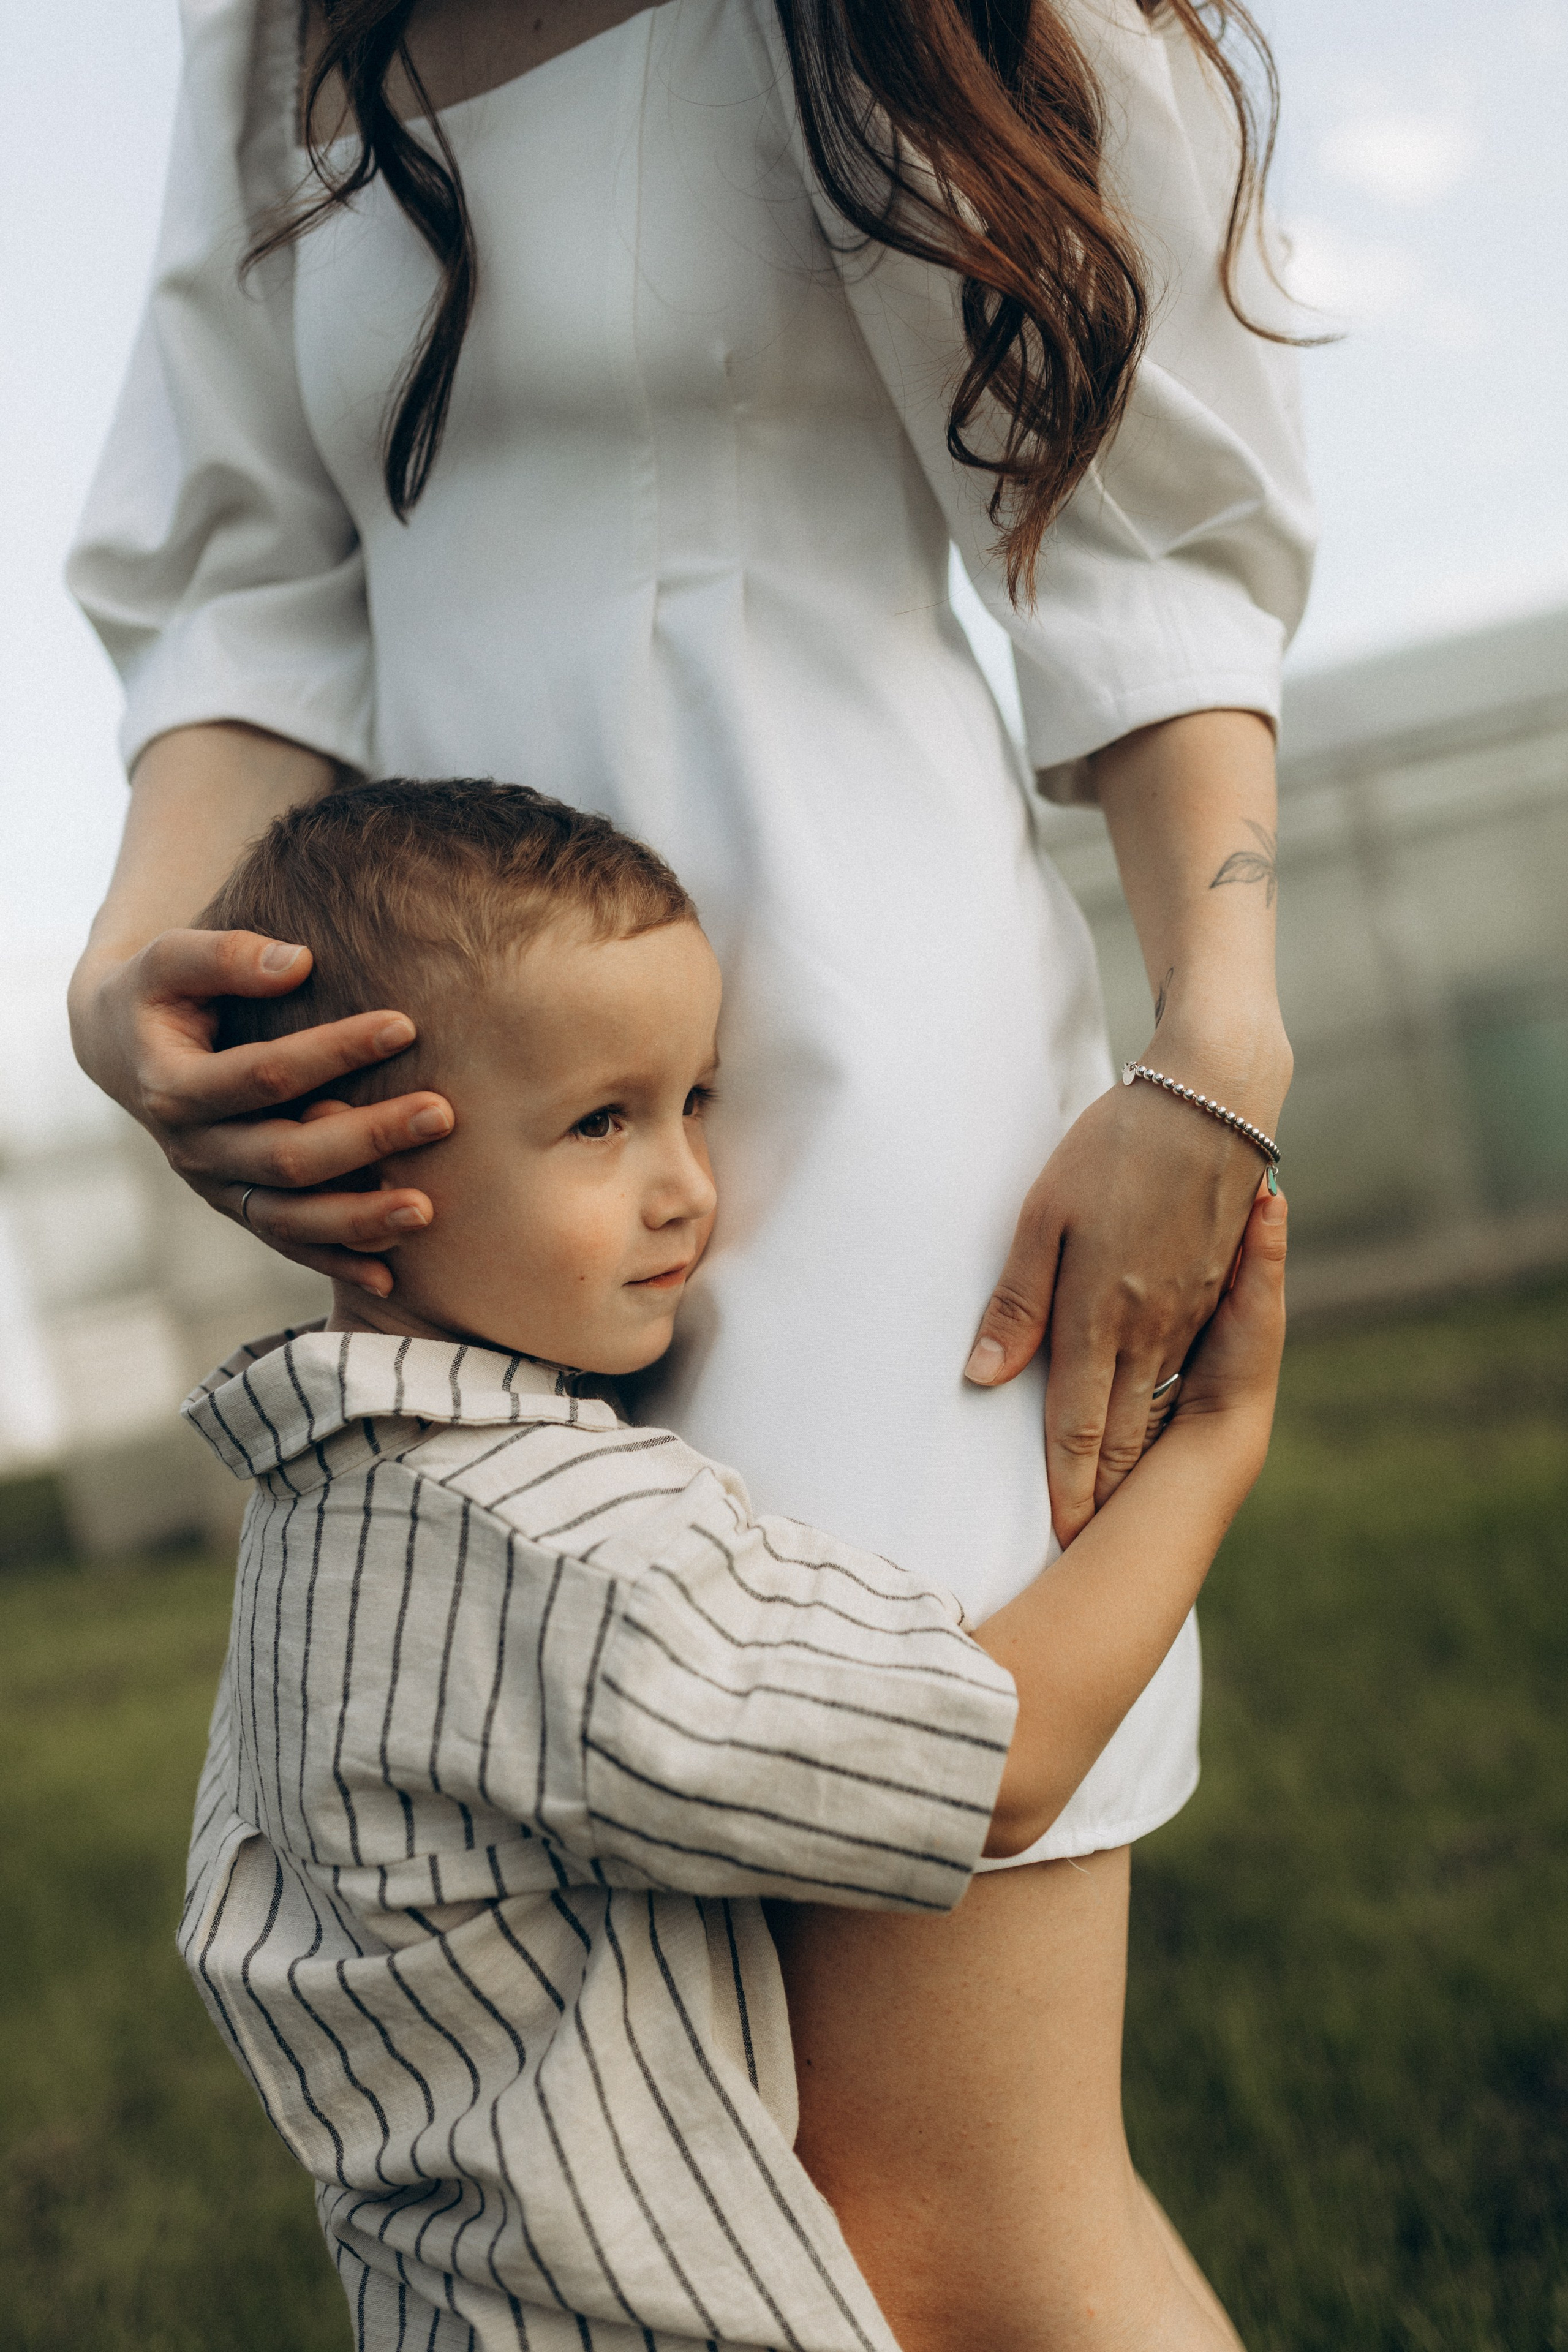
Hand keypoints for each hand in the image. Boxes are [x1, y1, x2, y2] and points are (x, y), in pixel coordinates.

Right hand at [69, 927, 454, 1295]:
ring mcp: (217, 1189)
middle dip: (367, 1137)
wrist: (126, 1048)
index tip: (404, 1025)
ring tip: (427, 1209)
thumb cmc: (163, 992)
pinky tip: (392, 1275)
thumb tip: (298, 961)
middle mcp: (193, 1150)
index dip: (333, 1051)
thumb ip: (225, 956)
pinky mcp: (239, 1208)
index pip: (264, 1074)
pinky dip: (339, 1263)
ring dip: (360, 1218)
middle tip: (443, 1113)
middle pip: (287, 1156)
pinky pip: (290, 1246)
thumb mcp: (170, 959)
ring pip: (290, 1219)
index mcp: (174, 1087)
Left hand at [963, 1067, 1277, 1546]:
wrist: (1214, 1100)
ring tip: (1120, 1510)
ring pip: (1159, 1408)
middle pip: (1124, 1432)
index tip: (1058, 1536)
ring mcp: (1191, 1312)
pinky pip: (1190, 1370)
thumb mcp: (1046, 1213)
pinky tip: (1162, 1433)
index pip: (1077, 1424)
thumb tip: (986, 1375)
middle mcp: (1152, 1327)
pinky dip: (1172, 1413)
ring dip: (1140, 1462)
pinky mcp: (1217, 1292)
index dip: (1066, 1485)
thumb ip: (1018, 1299)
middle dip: (1105, 1493)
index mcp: (1100, 1313)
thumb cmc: (1114, 1146)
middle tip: (1085, 1546)